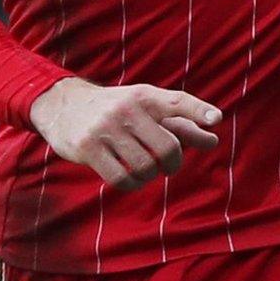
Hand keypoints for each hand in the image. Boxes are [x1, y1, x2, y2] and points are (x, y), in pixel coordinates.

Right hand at [28, 77, 222, 190]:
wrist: (62, 105)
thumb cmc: (117, 109)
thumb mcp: (146, 105)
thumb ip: (180, 120)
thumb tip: (214, 137)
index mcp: (145, 96)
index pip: (177, 101)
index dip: (198, 111)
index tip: (216, 120)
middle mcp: (126, 109)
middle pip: (167, 146)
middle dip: (174, 163)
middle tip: (170, 167)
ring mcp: (105, 128)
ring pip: (145, 166)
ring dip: (151, 175)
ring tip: (147, 171)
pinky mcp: (86, 148)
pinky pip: (120, 178)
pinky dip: (132, 184)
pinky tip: (132, 179)